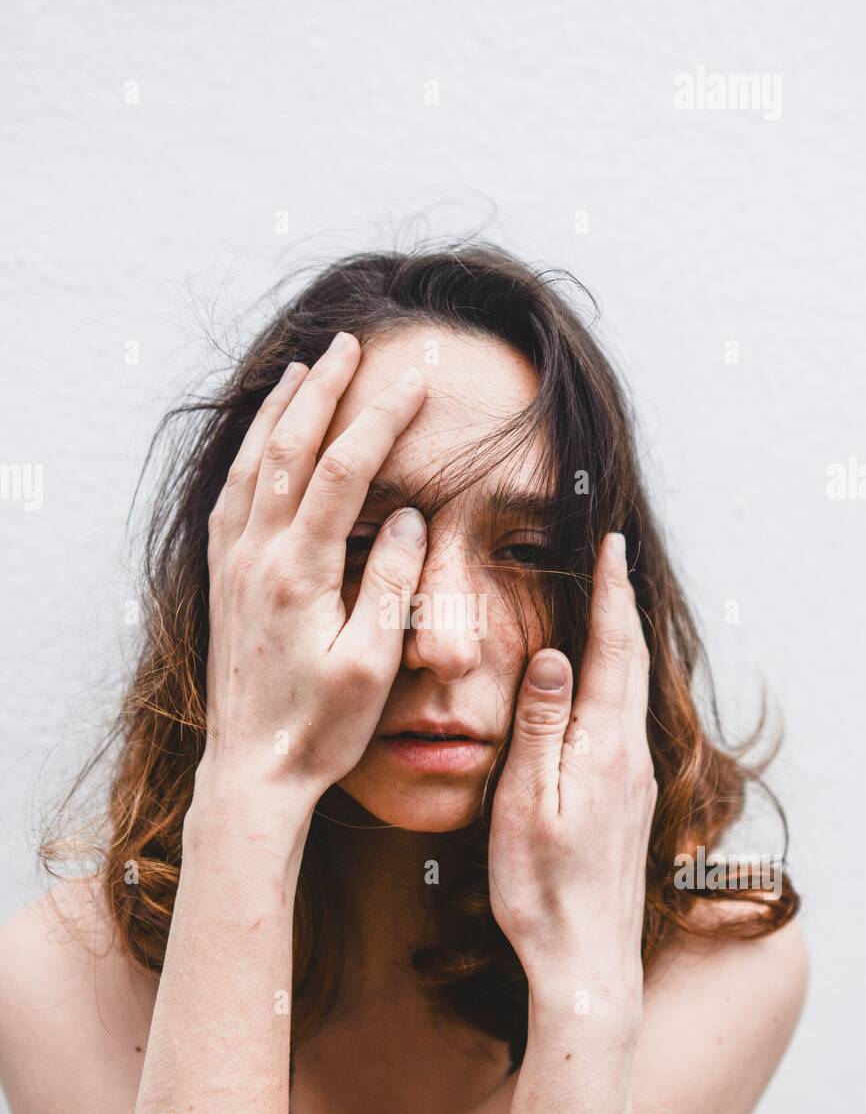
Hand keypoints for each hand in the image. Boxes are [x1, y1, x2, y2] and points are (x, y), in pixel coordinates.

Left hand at [200, 331, 428, 805]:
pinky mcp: (223, 581)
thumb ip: (391, 584)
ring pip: (251, 465)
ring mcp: (233, 566)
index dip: (381, 418)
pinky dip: (247, 455)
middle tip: (349, 344)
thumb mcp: (371, 662)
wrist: (252, 769)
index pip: (345, 469)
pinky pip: (229, 497)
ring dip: (278, 412)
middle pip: (288, 448)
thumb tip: (411, 519)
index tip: (414, 381)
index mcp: (299, 571)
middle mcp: (257, 556)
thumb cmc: (320, 727)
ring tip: (301, 370)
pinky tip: (259, 444)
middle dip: (321, 389)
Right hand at [488, 532, 656, 1019]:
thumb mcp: (528, 803)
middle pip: (634, 662)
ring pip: (636, 690)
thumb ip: (542, 726)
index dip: (611, 594)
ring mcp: (634, 780)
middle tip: (614, 558)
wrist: (586, 961)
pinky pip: (629, 719)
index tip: (611, 546)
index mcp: (604, 748)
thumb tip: (556, 656)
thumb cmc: (542, 890)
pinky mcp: (629, 801)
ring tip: (611, 604)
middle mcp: (630, 756)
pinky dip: (620, 679)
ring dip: (625, 640)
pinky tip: (606, 683)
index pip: (613, 650)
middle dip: (623, 605)